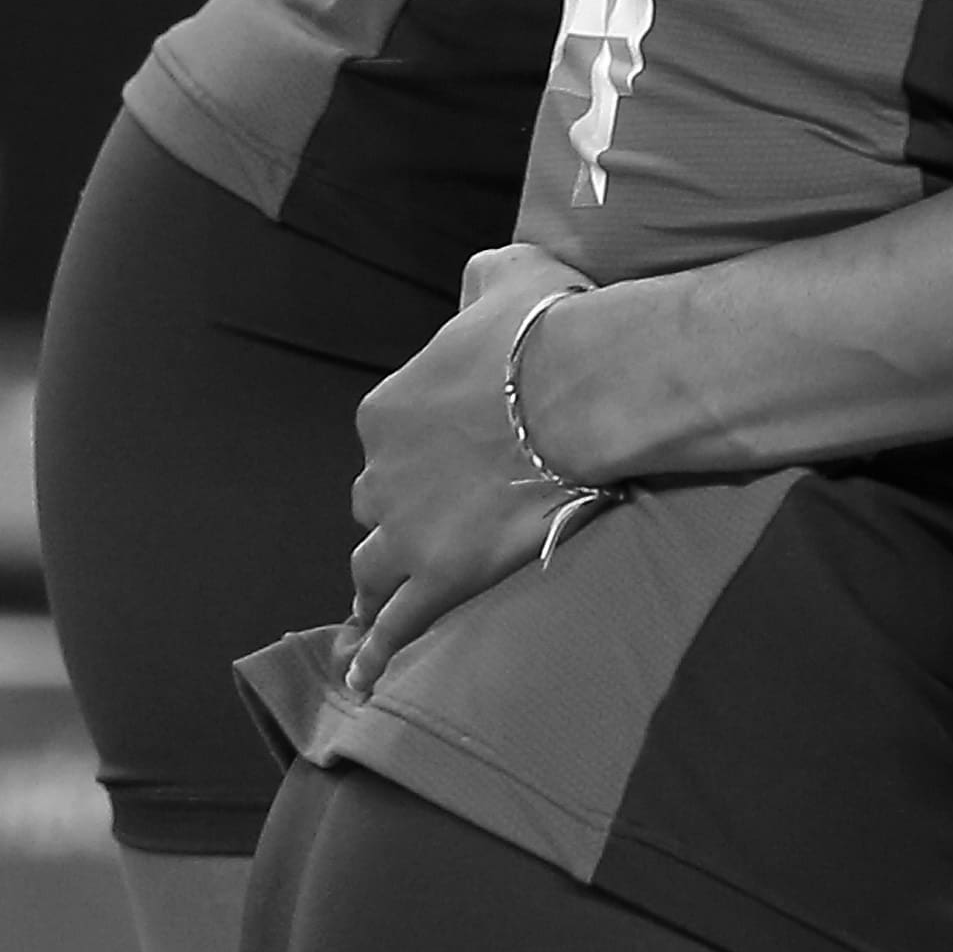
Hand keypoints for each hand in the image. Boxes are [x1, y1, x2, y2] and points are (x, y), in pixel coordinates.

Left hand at [345, 247, 596, 697]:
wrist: (586, 389)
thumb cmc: (552, 329)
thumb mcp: (511, 274)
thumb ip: (483, 279)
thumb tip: (478, 278)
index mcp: (389, 408)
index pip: (388, 439)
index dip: (417, 449)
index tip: (451, 452)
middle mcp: (382, 473)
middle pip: (375, 503)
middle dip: (397, 511)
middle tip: (430, 520)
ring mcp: (408, 531)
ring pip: (371, 567)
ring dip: (374, 582)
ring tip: (376, 603)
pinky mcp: (439, 576)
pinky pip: (396, 626)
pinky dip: (376, 653)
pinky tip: (366, 677)